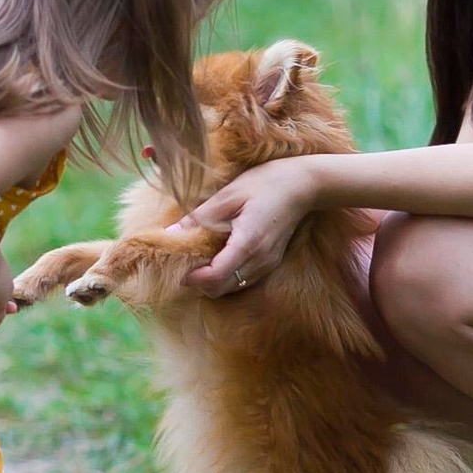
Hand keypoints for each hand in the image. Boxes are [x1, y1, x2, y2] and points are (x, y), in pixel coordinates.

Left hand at [180, 157, 317, 296]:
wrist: (303, 185)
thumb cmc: (264, 183)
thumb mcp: (227, 195)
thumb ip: (198, 217)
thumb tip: (169, 233)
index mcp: (247, 243)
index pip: (215, 277)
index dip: (193, 278)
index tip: (180, 267)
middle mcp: (259, 260)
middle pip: (221, 289)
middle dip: (199, 282)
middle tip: (187, 263)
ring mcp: (267, 264)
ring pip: (232, 287)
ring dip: (213, 280)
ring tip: (202, 259)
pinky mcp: (271, 263)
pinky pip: (243, 280)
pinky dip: (227, 276)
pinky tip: (220, 256)